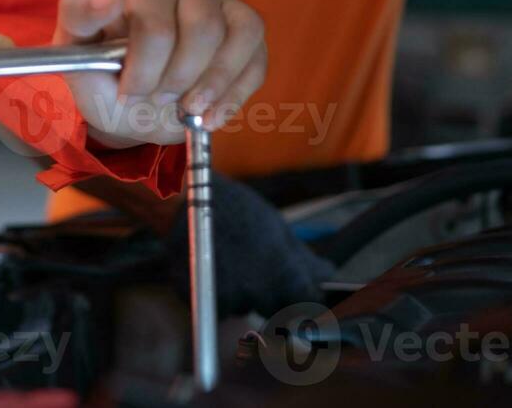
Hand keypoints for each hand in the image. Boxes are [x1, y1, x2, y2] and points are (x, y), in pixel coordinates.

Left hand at [51, 0, 265, 146]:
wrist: (135, 106)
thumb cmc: (105, 76)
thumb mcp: (76, 55)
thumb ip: (80, 17)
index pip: (153, 8)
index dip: (144, 61)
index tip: (127, 91)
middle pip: (202, 25)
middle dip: (178, 77)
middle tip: (155, 99)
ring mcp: (219, 2)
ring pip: (238, 34)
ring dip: (211, 84)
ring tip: (186, 108)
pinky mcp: (246, 28)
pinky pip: (256, 55)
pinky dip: (233, 94)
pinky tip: (209, 114)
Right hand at [168, 175, 336, 316]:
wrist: (183, 201)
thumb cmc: (236, 208)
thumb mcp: (276, 226)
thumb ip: (304, 258)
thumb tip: (328, 275)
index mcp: (284, 277)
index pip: (307, 304)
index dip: (305, 297)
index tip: (300, 290)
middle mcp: (258, 295)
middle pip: (275, 310)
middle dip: (271, 295)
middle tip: (259, 268)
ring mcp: (228, 302)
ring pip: (243, 307)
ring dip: (241, 292)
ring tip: (231, 259)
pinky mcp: (200, 305)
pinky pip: (216, 307)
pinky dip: (215, 293)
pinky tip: (213, 267)